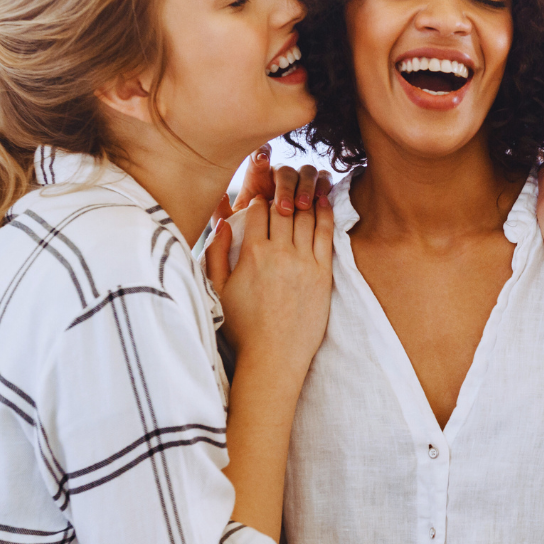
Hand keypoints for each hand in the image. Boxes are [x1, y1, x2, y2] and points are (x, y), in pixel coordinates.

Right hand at [206, 166, 333, 378]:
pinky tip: (324, 202)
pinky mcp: (323, 274)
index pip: (258, 209)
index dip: (260, 198)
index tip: (262, 198)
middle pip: (284, 208)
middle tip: (284, 187)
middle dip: (283, 192)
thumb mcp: (218, 289)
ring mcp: (305, 262)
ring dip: (305, 197)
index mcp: (252, 253)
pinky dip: (326, 213)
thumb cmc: (242, 328)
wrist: (273, 357)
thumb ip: (217, 253)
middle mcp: (280, 253)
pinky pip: (327, 234)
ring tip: (305, 186)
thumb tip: (222, 222)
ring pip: (306, 216)